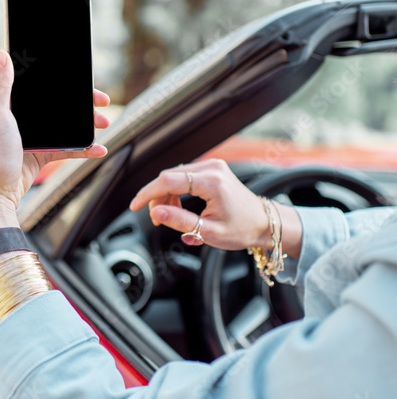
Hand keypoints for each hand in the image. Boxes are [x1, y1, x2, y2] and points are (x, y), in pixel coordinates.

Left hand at [0, 50, 109, 237]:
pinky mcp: (43, 155)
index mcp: (13, 106)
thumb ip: (2, 85)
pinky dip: (85, 149)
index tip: (84, 82)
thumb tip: (1, 54)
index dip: (65, 84)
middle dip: (83, 104)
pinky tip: (99, 148)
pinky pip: (69, 149)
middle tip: (102, 103)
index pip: (44, 88)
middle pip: (60, 106)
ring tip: (104, 124)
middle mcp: (25, 119)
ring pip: (68, 126)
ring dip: (88, 124)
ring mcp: (35, 137)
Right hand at [129, 158, 301, 255]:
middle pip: (169, 177)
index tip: (135, 206)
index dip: (147, 193)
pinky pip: (184, 177)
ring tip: (170, 216)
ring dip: (166, 196)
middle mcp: (212, 168)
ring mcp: (213, 166)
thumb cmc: (242, 229)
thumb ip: (181, 221)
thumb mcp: (209, 232)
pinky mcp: (212, 169)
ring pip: (174, 176)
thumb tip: (157, 213)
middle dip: (157, 198)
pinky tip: (179, 207)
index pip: (167, 181)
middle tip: (158, 220)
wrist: (264, 223)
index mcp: (212, 182)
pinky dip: (176, 191)